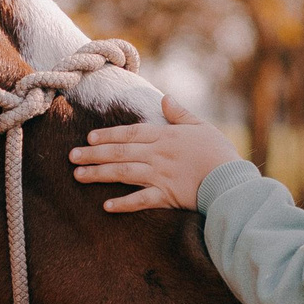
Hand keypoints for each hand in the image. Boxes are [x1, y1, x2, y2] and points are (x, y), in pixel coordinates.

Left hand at [69, 96, 241, 211]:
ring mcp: (161, 176)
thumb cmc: (220, 153)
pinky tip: (106, 205)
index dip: (108, 134)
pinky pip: (141, 200)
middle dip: (94, 154)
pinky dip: (123, 203)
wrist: (232, 180)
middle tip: (71, 156)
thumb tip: (165, 98)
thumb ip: (180, 114)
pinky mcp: (167, 196)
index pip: (131, 132)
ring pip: (124, 173)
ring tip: (78, 176)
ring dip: (100, 174)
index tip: (89, 137)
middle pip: (120, 152)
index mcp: (166, 136)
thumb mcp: (202, 126)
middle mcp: (158, 155)